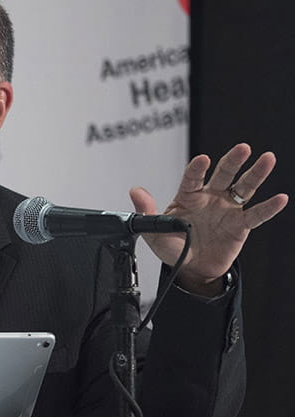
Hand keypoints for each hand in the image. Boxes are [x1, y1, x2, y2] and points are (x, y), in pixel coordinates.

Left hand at [130, 143, 288, 296]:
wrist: (190, 268)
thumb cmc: (173, 246)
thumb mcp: (154, 231)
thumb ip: (146, 211)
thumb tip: (135, 191)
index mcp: (188, 196)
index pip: (193, 178)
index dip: (197, 169)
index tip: (202, 160)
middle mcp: (210, 197)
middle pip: (224, 174)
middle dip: (233, 160)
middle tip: (243, 148)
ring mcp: (227, 209)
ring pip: (244, 188)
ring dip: (256, 174)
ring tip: (267, 159)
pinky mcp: (240, 225)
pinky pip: (256, 215)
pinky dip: (269, 207)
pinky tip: (280, 198)